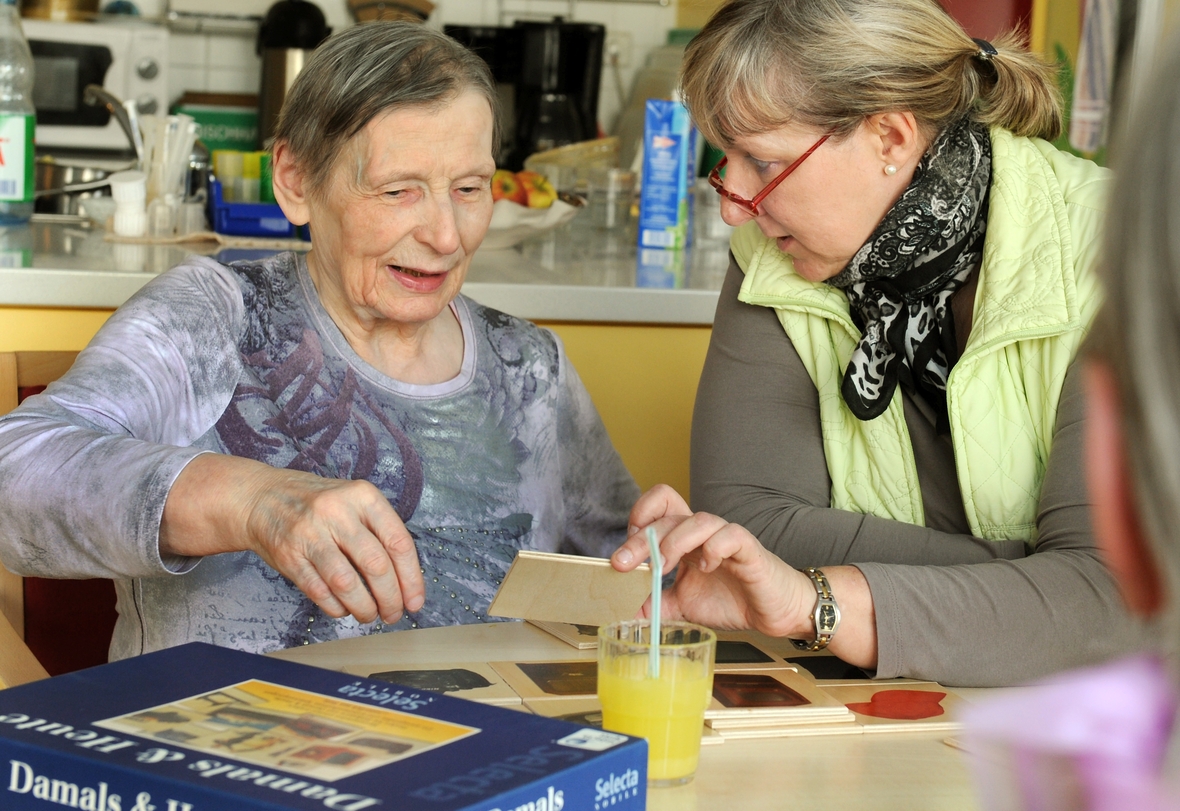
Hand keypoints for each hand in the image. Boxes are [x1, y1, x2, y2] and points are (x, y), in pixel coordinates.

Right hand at [161, 454, 424, 623]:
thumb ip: (379, 533)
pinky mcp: (288, 556)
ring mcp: (310, 534)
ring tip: (370, 615)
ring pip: (347, 583)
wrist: (261, 498)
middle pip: (376, 566)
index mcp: (363, 496)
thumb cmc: (318, 505)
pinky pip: (319, 592)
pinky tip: (344, 609)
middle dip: (390, 599)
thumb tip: (406, 583)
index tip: (415, 602)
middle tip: (393, 614)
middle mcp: (337, 512)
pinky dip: (336, 608)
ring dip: (364, 608)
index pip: (398, 542)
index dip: (412, 579)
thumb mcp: (354, 502)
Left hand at [611, 484, 813, 637]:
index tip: (625, 553)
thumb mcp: (682, 606)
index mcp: (685, 539)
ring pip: (699, 519)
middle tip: (624, 565)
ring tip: (663, 568)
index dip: (639, 518)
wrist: (774, 612)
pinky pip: (731, 535)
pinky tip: (706, 566)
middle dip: (641, 540)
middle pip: (668, 515)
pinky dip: (714, 548)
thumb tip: (623, 613)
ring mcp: (726, 539)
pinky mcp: (750, 551)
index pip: (659, 505)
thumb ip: (654, 606)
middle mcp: (703, 533)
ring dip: (674, 542)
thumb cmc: (732, 600)